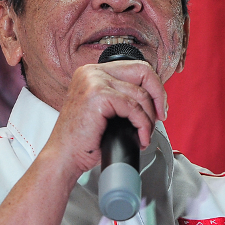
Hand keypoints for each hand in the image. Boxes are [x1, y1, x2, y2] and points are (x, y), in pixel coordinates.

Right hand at [41, 60, 167, 176]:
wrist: (64, 157)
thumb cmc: (83, 141)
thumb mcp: (104, 111)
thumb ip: (122, 97)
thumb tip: (153, 99)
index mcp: (92, 72)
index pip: (136, 67)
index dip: (153, 87)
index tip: (158, 106)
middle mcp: (91, 72)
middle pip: (143, 71)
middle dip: (158, 95)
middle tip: (160, 116)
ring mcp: (93, 81)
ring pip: (140, 94)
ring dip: (149, 118)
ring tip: (144, 134)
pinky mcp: (98, 95)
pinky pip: (133, 108)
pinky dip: (142, 125)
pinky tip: (140, 137)